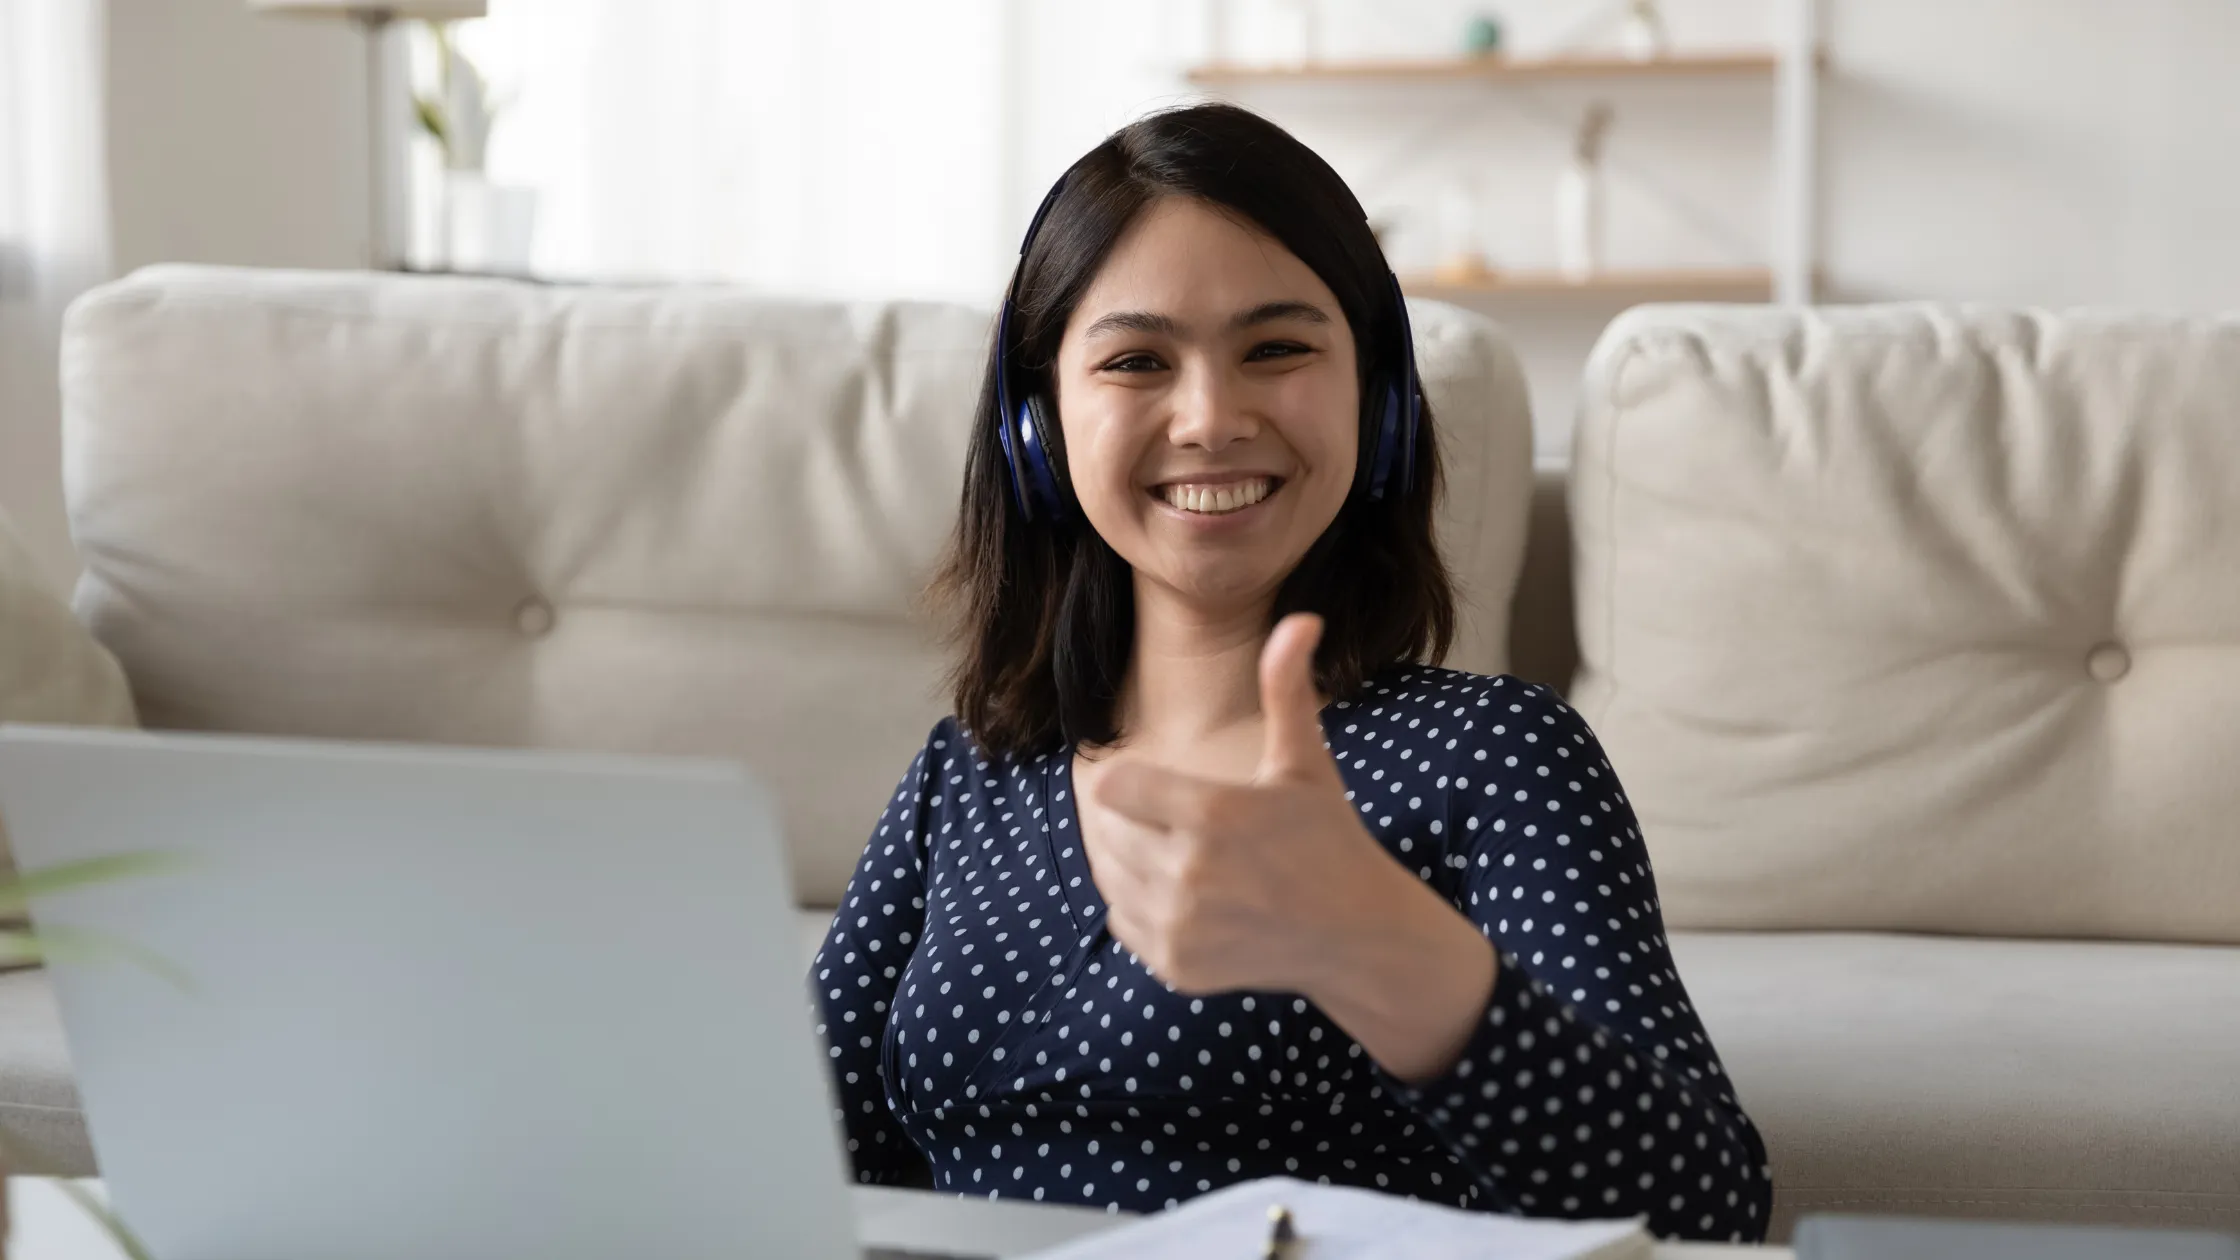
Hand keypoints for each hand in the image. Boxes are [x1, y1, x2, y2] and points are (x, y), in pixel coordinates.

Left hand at [1080, 614, 1397, 994]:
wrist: (1355, 934)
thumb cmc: (1327, 837)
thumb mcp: (1305, 762)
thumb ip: (1287, 689)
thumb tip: (1302, 618)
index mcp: (1216, 815)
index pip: (1113, 785)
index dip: (1129, 781)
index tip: (1156, 784)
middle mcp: (1191, 875)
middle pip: (1107, 831)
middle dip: (1133, 820)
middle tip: (1178, 823)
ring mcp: (1181, 927)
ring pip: (1109, 876)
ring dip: (1131, 860)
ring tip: (1178, 853)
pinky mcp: (1175, 966)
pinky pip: (1120, 920)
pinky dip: (1139, 905)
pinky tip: (1184, 894)